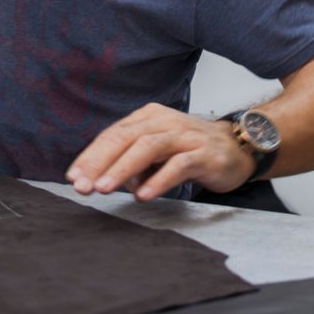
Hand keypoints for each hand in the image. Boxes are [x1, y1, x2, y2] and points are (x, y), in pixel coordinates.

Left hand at [66, 103, 254, 201]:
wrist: (239, 148)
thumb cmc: (193, 151)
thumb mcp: (157, 153)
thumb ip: (131, 163)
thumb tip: (103, 180)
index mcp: (150, 118)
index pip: (114, 134)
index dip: (91, 156)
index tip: (74, 177)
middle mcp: (166, 122)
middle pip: (126, 138)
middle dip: (100, 162)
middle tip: (82, 185)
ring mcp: (186, 136)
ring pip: (148, 147)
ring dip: (123, 169)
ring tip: (104, 188)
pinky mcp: (204, 154)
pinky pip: (178, 165)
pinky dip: (158, 180)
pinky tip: (143, 195)